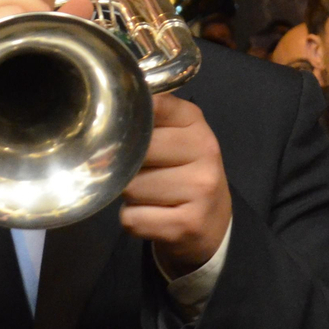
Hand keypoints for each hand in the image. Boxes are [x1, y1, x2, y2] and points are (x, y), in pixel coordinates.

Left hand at [122, 94, 231, 279]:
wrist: (214, 219)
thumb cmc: (185, 170)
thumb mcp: (177, 134)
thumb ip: (151, 116)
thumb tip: (114, 104)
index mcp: (196, 124)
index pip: (152, 108)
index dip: (130, 122)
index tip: (129, 133)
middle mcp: (205, 152)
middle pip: (135, 152)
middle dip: (128, 166)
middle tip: (143, 172)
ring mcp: (200, 190)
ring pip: (131, 188)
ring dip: (131, 196)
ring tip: (150, 195)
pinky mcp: (188, 224)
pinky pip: (133, 219)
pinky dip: (134, 220)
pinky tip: (153, 215)